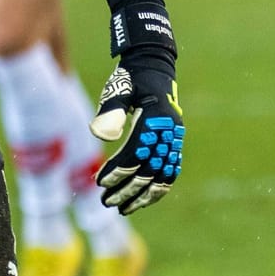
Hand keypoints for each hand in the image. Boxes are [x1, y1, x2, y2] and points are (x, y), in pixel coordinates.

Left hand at [90, 63, 183, 214]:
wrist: (152, 66)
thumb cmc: (130, 78)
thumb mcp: (118, 89)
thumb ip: (110, 110)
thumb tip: (100, 133)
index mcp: (155, 119)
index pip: (135, 154)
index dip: (118, 171)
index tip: (100, 182)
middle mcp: (169, 133)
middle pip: (148, 170)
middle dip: (126, 190)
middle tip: (106, 202)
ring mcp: (174, 139)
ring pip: (161, 176)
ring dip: (142, 196)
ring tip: (123, 209)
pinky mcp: (174, 144)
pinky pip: (169, 172)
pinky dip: (157, 189)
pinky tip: (143, 200)